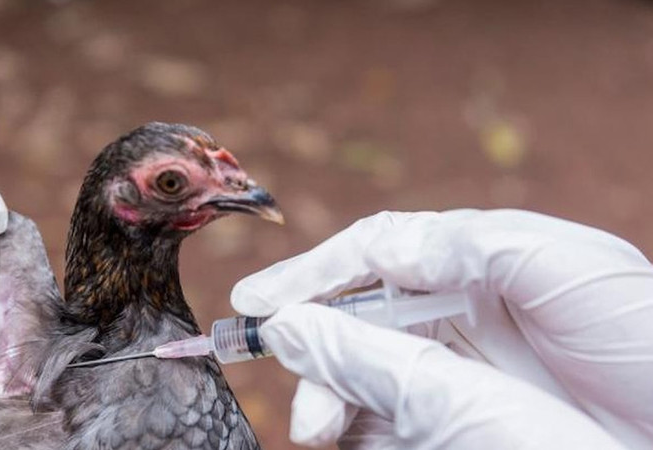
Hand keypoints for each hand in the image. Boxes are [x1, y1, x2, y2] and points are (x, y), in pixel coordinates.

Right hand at [232, 209, 652, 448]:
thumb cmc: (637, 333)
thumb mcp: (566, 264)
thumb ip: (469, 245)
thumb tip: (378, 248)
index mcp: (467, 265)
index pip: (371, 256)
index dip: (312, 274)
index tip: (260, 299)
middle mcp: (448, 313)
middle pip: (354, 317)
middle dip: (308, 338)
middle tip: (275, 365)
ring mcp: (448, 371)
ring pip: (361, 372)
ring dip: (326, 390)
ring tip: (317, 426)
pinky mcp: (449, 423)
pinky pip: (385, 421)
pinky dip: (354, 427)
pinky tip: (342, 436)